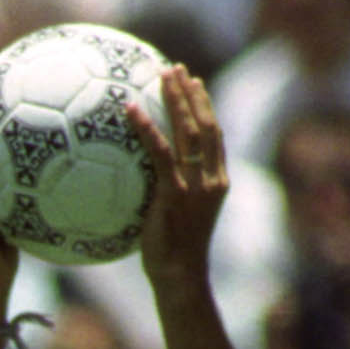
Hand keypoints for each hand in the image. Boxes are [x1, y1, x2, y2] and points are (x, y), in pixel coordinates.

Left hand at [131, 62, 226, 286]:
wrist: (180, 279)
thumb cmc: (174, 257)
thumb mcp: (179, 221)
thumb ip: (173, 195)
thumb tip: (149, 184)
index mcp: (218, 182)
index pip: (215, 135)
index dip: (205, 107)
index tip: (195, 84)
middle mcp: (211, 179)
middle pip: (205, 124)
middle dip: (191, 93)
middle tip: (176, 69)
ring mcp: (195, 185)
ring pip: (188, 131)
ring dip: (175, 99)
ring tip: (162, 75)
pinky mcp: (174, 194)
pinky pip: (159, 153)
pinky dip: (146, 129)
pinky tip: (131, 110)